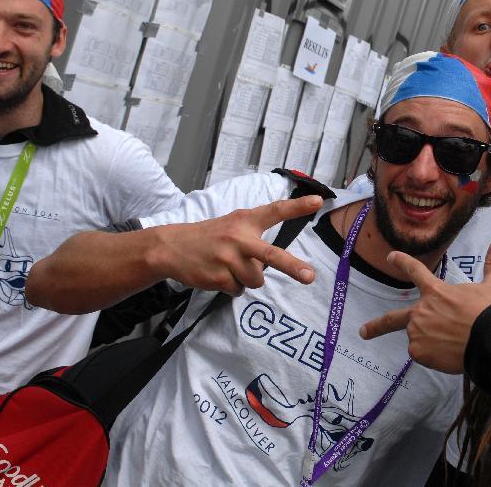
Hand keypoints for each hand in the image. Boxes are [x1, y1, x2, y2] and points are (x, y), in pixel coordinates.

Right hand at [151, 195, 322, 295]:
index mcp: (245, 220)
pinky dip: (232, 286)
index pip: (275, 211)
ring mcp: (228, 258)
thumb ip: (254, 235)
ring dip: (247, 279)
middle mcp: (239, 237)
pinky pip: (239, 290)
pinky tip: (218, 274)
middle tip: (310, 277)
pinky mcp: (218, 277)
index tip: (319, 201)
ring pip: (256, 280)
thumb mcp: (233, 225)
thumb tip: (273, 263)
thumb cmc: (210, 237)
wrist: (171, 247)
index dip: (297, 206)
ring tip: (230, 267)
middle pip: (271, 255)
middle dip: (292, 267)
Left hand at [359, 237, 490, 373]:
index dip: (402, 262)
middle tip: (364, 332)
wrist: (490, 342)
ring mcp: (418, 334)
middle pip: (392, 318)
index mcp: (436, 292)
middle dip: (376, 326)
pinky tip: (451, 354)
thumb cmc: (490, 312)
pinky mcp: (420, 353)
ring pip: (420, 340)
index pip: (415, 271)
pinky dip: (435, 356)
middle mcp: (421, 312)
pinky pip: (425, 355)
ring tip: (453, 345)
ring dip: (431, 343)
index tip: (390, 257)